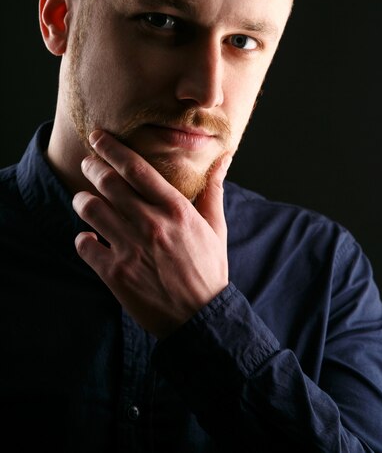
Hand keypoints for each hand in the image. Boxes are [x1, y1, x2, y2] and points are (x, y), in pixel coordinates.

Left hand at [72, 130, 231, 337]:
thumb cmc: (208, 269)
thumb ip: (213, 189)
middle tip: (88, 165)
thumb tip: (225, 157)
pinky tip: (89, 237)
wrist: (200, 317)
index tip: (99, 137)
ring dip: (82, 200)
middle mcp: (151, 224)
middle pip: (108, 183)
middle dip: (92, 168)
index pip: (137, 168)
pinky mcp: (115, 273)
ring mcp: (131, 249)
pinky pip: (84, 245)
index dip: (112, 148)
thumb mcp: (216, 227)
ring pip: (91, 210)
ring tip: (84, 199)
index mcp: (176, 209)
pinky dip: (82, 238)